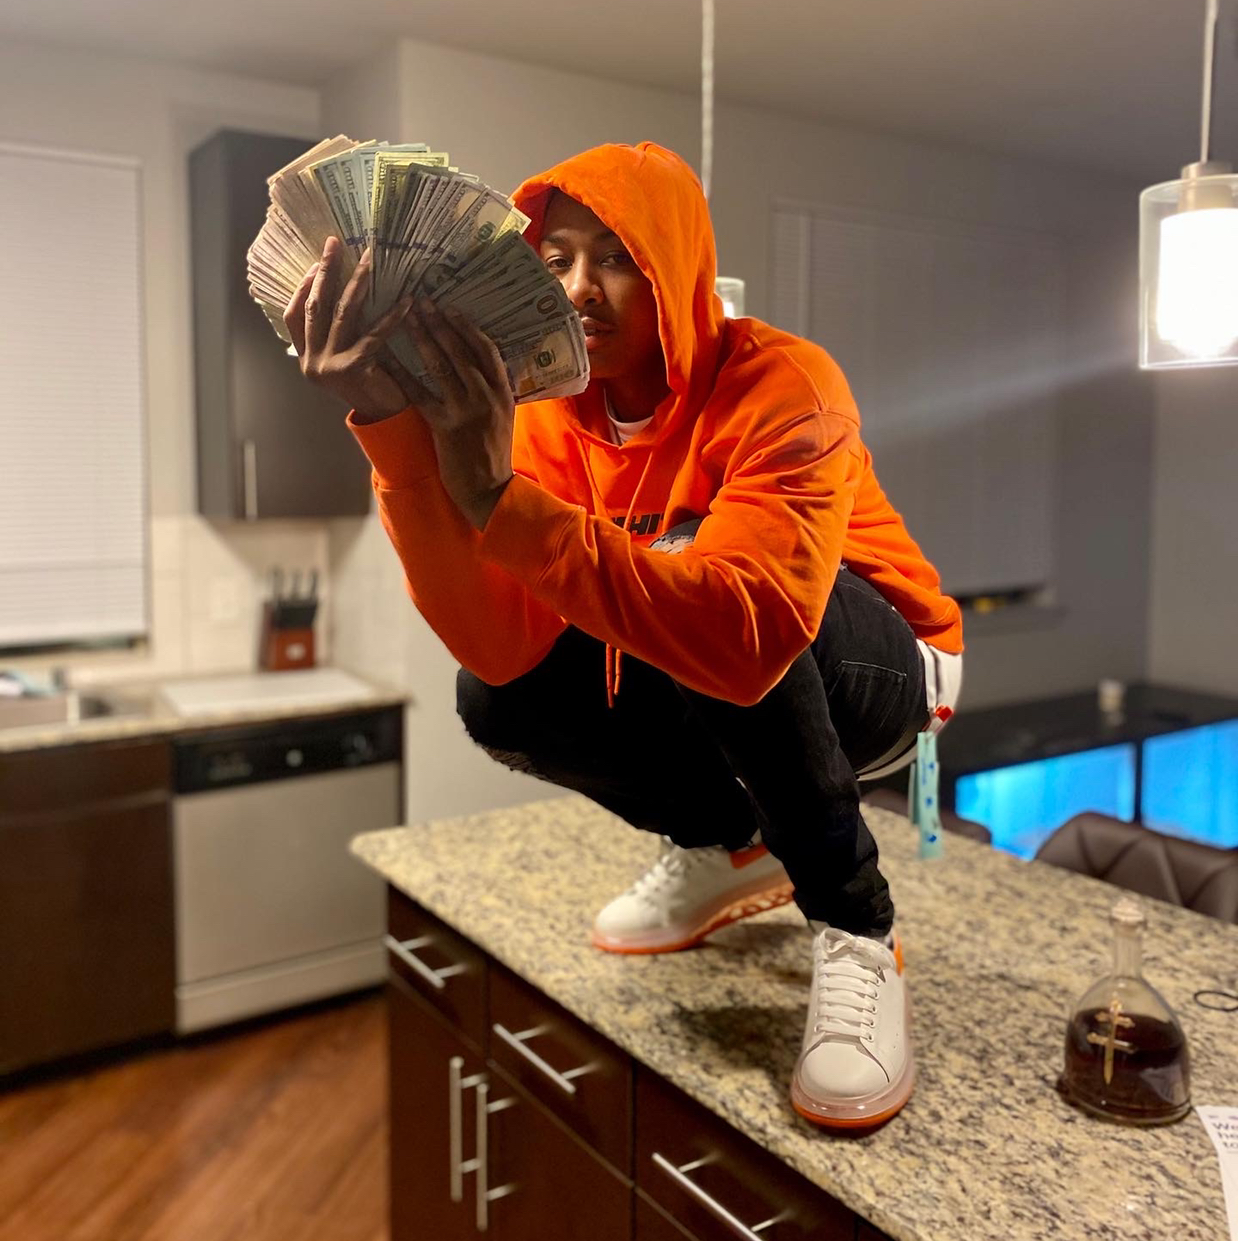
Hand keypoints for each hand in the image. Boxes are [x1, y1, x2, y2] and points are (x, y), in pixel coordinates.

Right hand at [284, 237, 419, 422]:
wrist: (387, 419)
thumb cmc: (370, 384)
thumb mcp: (345, 355)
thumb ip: (335, 331)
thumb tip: (337, 284)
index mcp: (305, 358)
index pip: (294, 315)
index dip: (305, 286)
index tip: (318, 262)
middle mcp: (311, 362)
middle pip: (316, 307)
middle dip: (326, 272)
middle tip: (335, 244)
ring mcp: (329, 366)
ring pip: (342, 314)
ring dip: (358, 284)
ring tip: (370, 261)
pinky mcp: (353, 369)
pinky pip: (373, 334)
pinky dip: (391, 316)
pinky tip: (405, 301)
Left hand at [401, 298, 515, 530]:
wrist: (489, 490)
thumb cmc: (493, 453)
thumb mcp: (503, 417)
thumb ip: (493, 390)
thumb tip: (479, 362)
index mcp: (504, 392)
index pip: (487, 350)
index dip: (468, 327)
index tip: (452, 308)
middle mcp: (486, 397)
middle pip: (461, 351)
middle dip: (440, 324)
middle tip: (423, 301)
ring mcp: (466, 410)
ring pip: (441, 365)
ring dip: (422, 338)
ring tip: (407, 317)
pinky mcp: (444, 426)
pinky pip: (419, 393)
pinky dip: (401, 373)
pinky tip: (386, 358)